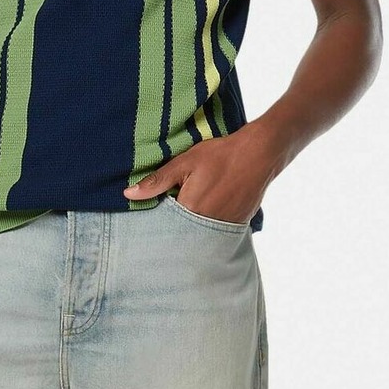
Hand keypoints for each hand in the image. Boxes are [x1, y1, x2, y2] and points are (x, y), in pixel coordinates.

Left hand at [122, 119, 278, 222]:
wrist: (259, 154)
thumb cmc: (220, 156)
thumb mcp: (184, 163)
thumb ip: (157, 181)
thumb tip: (128, 195)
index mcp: (189, 210)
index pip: (164, 226)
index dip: (157, 222)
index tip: (152, 217)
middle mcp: (206, 225)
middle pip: (181, 233)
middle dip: (173, 227)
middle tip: (173, 214)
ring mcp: (223, 227)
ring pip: (199, 234)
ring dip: (192, 227)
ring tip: (194, 209)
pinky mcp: (236, 225)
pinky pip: (216, 232)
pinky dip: (209, 225)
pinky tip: (210, 209)